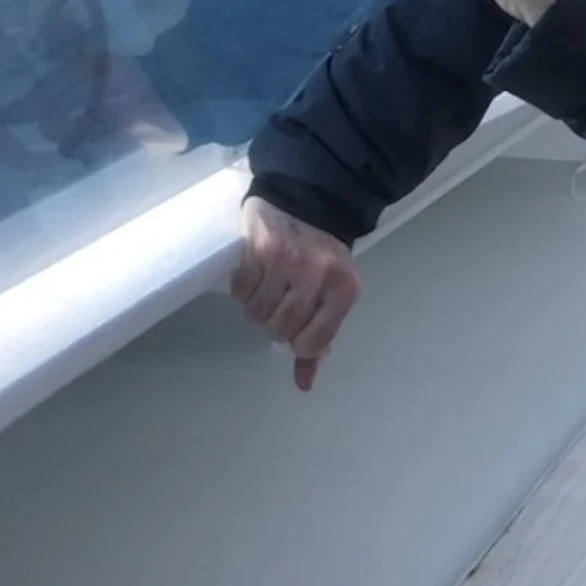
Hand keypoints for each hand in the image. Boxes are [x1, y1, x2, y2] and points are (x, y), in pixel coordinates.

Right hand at [233, 196, 362, 390]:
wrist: (306, 201)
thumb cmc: (321, 256)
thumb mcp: (332, 295)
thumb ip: (320, 339)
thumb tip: (304, 384)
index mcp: (344, 290)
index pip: (313, 342)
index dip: (298, 344)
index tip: (296, 329)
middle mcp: (319, 275)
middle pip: (281, 329)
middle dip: (275, 323)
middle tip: (281, 302)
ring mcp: (290, 261)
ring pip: (258, 313)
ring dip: (257, 306)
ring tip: (269, 286)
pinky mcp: (261, 248)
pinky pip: (241, 290)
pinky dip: (243, 287)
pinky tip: (257, 272)